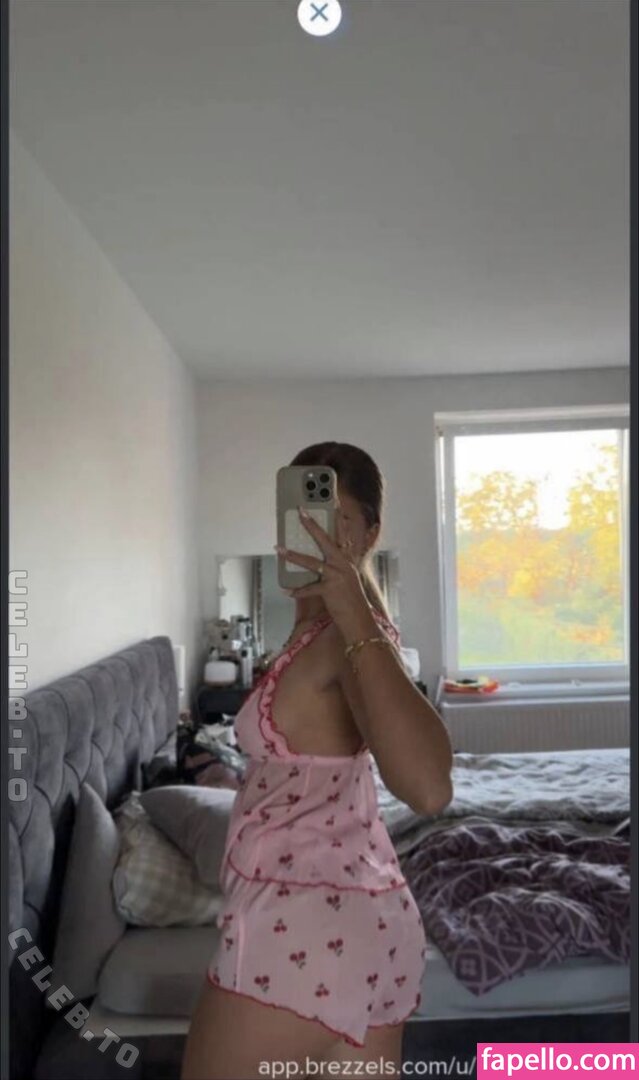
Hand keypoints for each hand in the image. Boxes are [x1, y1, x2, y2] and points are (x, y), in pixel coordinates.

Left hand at [276, 509, 376, 641]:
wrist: (360, 620)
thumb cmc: (351, 601)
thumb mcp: (347, 579)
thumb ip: (335, 567)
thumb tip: (317, 561)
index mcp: (348, 560)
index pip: (342, 534)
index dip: (337, 517)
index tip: (332, 501)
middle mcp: (343, 565)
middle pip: (326, 540)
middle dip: (312, 525)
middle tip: (301, 511)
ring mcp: (337, 576)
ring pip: (312, 561)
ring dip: (293, 555)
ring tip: (278, 548)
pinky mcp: (330, 590)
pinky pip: (309, 588)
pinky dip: (297, 591)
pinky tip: (287, 591)